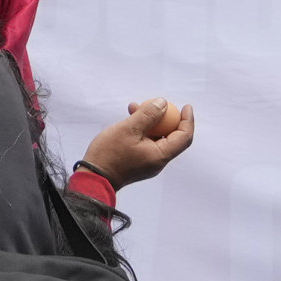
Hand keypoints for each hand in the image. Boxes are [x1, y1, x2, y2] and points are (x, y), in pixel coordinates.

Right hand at [82, 97, 197, 187]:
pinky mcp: (138, 163)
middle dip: (166, 118)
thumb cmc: (109, 154)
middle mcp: (158, 162)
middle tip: (159, 104)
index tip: (186, 106)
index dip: (188, 120)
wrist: (93, 178)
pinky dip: (141, 130)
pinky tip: (129, 118)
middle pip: (172, 137)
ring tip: (134, 106)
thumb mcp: (129, 128)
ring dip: (149, 122)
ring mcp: (148, 163)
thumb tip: (163, 103)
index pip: (184, 137)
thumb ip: (148, 114)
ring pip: (156, 138)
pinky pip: (146, 143)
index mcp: (160, 155)